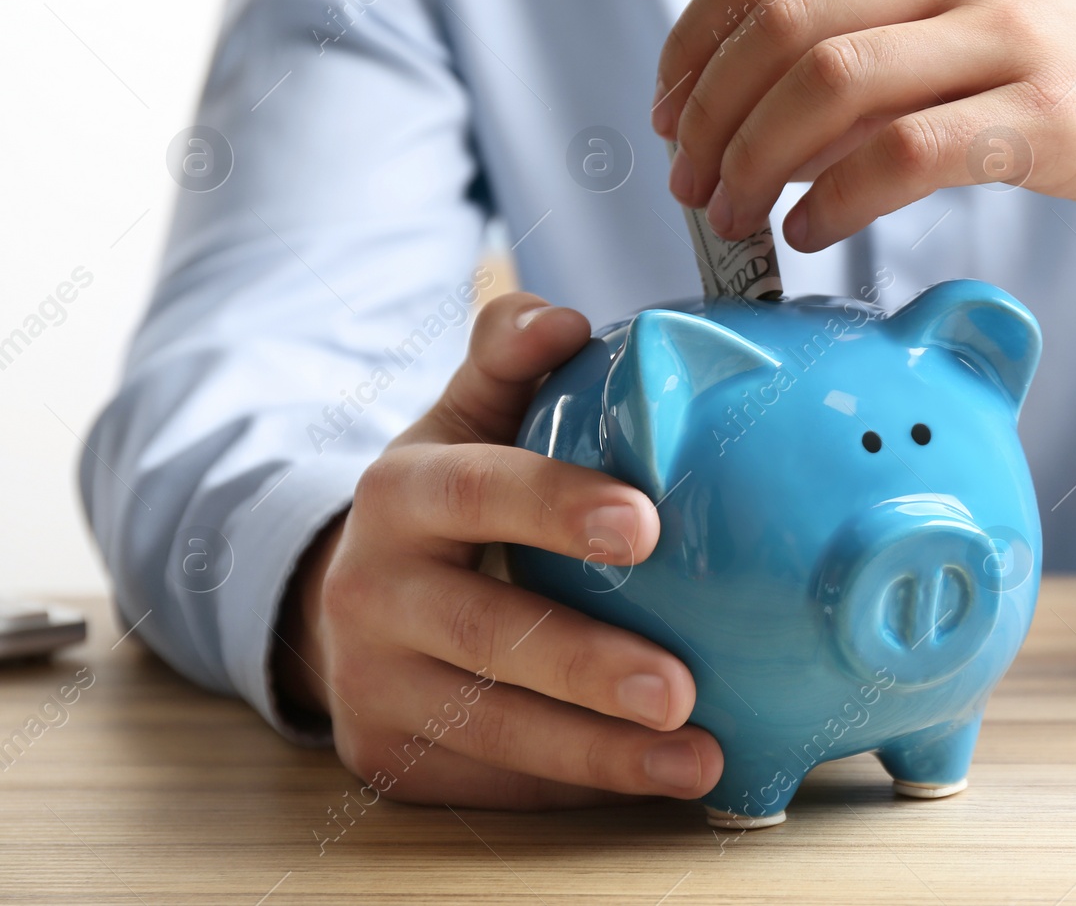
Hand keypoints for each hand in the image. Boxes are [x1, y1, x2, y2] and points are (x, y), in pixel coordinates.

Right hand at [274, 293, 722, 807]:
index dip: (553, 505)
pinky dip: (573, 788)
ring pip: (489, 729)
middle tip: (680, 690)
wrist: (350, 600)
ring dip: (598, 754)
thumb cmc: (444, 502)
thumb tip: (563, 317)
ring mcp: (373, 686)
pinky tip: (648, 784)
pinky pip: (490, 783)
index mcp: (400, 493)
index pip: (474, 491)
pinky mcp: (389, 759)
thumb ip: (508, 364)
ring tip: (695, 760)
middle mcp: (372, 592)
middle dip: (584, 666)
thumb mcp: (462, 422)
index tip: (645, 524)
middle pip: (482, 634)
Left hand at [654, 0, 1075, 250]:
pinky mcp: (1052, 117)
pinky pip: (907, 153)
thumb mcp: (977, 11)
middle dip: (709, 118)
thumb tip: (764, 117)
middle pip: (780, 30)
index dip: (691, 47)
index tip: (666, 114)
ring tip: (734, 220)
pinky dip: (837, 200)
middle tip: (689, 188)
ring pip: (829, 84)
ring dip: (755, 163)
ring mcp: (1008, 34)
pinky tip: (811, 235)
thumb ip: (877, 41)